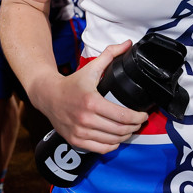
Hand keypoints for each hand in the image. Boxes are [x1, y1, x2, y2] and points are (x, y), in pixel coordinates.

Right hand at [33, 40, 148, 154]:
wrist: (48, 95)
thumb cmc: (72, 83)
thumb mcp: (91, 67)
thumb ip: (110, 54)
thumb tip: (128, 44)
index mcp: (92, 101)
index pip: (122, 116)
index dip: (138, 118)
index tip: (143, 115)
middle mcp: (86, 119)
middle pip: (119, 130)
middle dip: (134, 127)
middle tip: (139, 123)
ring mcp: (80, 131)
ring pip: (111, 141)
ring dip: (125, 136)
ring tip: (130, 129)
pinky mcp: (75, 140)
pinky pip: (100, 148)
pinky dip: (112, 145)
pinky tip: (116, 139)